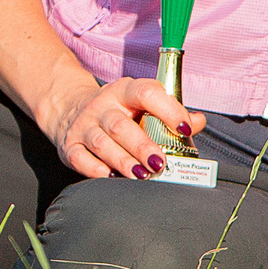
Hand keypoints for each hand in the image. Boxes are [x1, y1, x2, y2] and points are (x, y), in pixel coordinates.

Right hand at [47, 76, 204, 179]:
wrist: (70, 108)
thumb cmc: (117, 110)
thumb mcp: (141, 103)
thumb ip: (171, 111)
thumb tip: (197, 121)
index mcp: (125, 91)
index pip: (147, 93)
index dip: (168, 110)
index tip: (184, 128)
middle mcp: (103, 105)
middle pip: (121, 125)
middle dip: (142, 146)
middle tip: (160, 163)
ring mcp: (84, 125)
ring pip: (102, 143)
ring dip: (123, 161)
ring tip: (140, 175)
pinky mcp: (70, 145)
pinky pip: (81, 158)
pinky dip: (96, 170)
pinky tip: (111, 177)